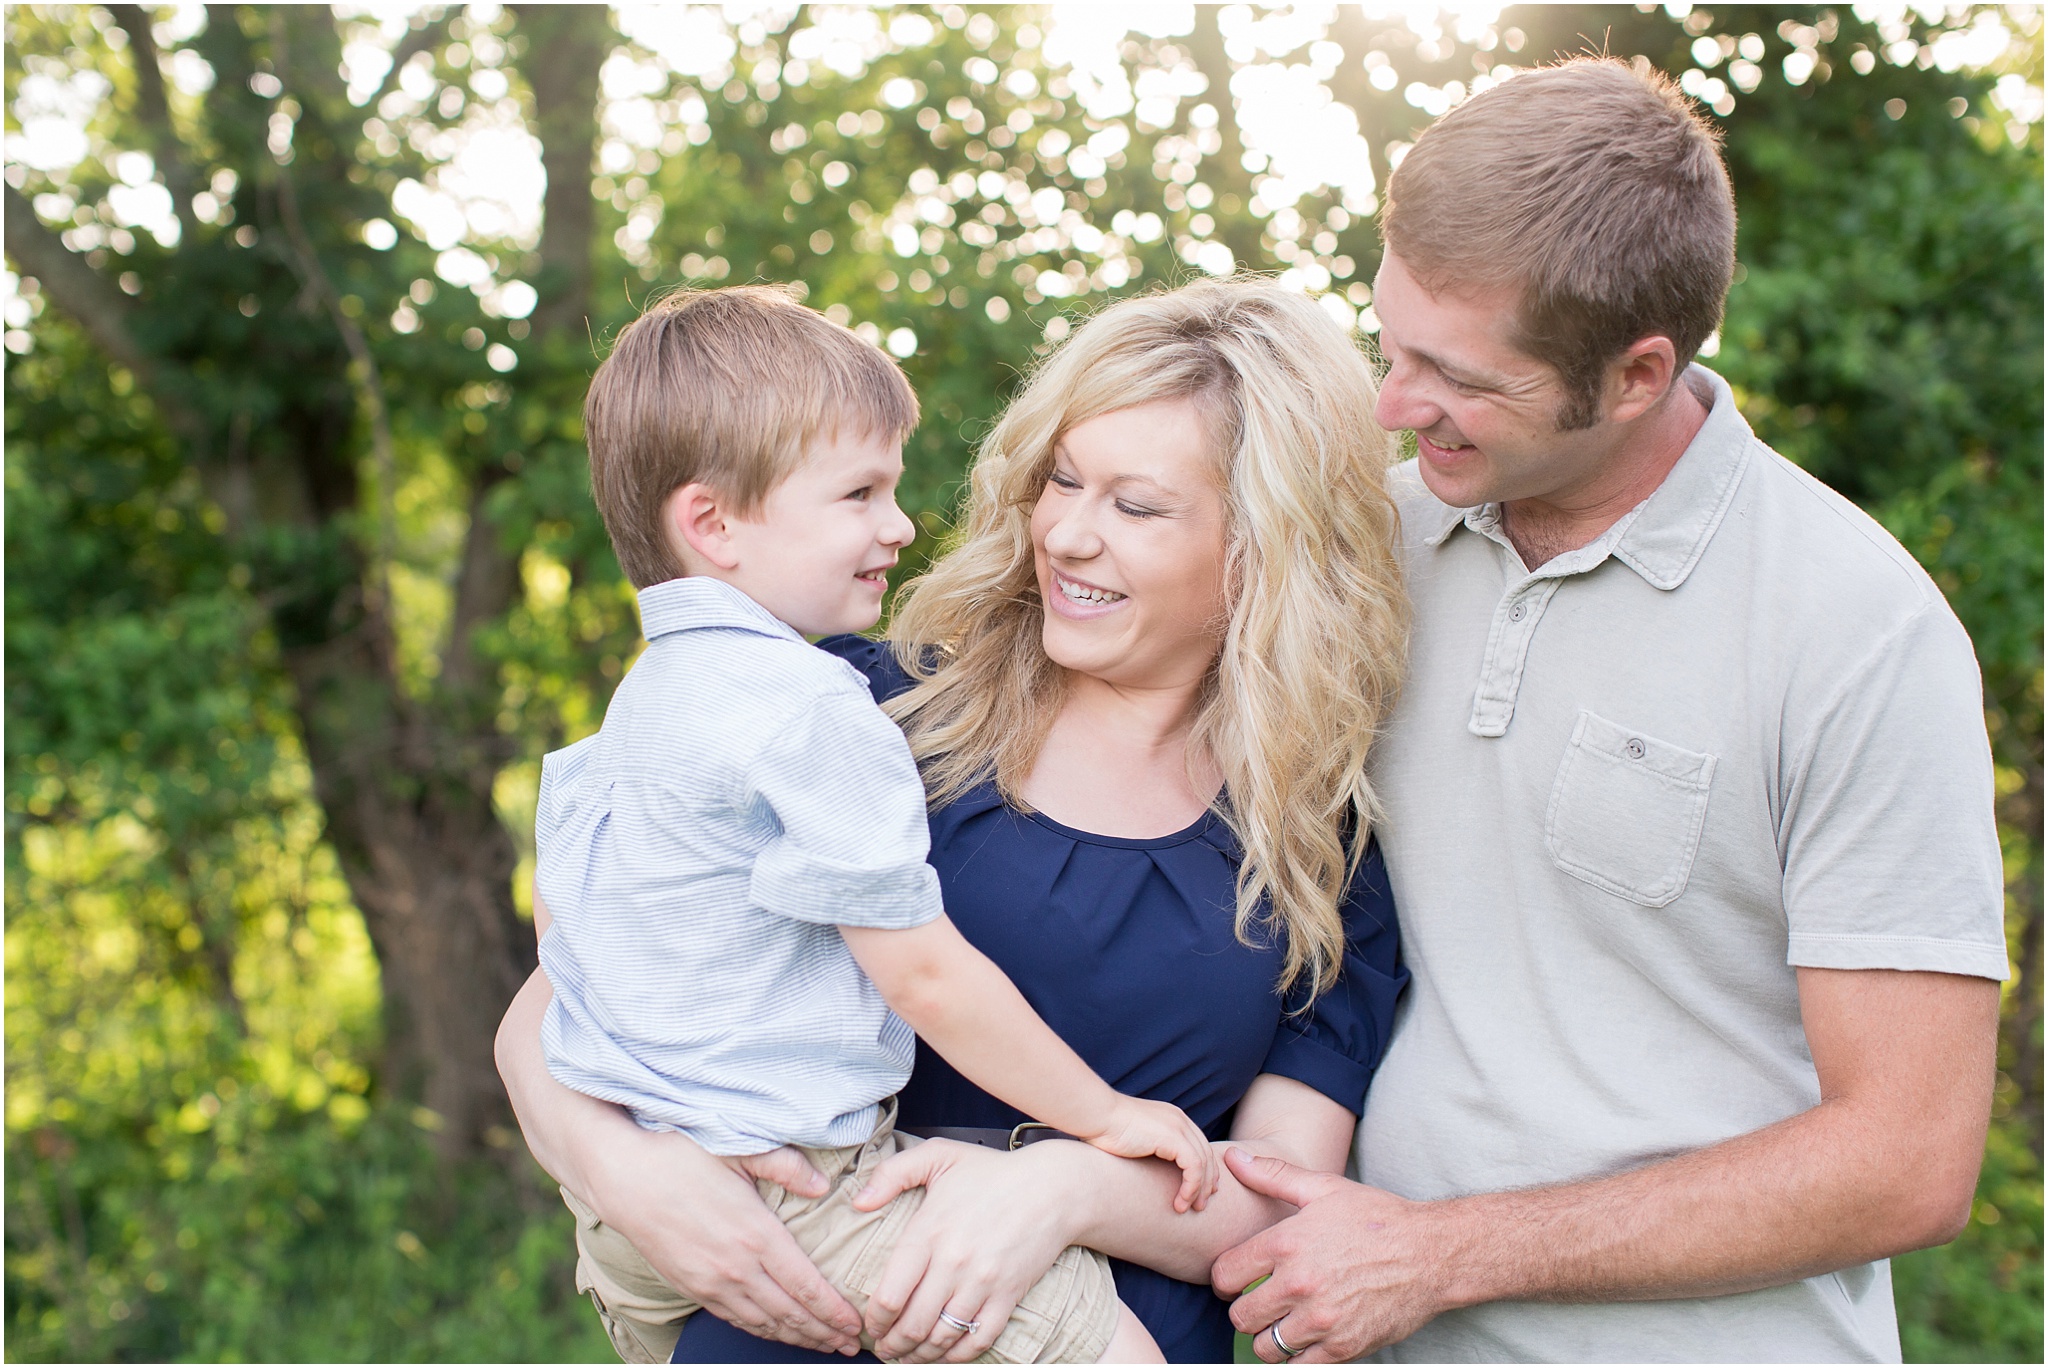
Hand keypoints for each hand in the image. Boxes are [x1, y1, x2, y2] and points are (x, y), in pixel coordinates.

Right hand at [598, 1133, 865, 1354]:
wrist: (624, 1178)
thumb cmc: (681, 1157)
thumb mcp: (738, 1150)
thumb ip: (784, 1165)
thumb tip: (821, 1185)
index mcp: (755, 1234)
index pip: (805, 1285)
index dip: (833, 1310)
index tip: (854, 1324)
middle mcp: (736, 1268)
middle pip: (790, 1313)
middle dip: (823, 1333)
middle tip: (850, 1346)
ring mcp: (712, 1283)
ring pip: (764, 1323)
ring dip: (796, 1339)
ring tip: (822, 1346)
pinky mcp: (692, 1288)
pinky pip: (736, 1320)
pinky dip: (763, 1332)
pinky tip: (777, 1334)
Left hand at [850, 1138, 1083, 1362]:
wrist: (1053, 1188)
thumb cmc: (994, 1172)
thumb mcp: (939, 1156)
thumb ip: (892, 1173)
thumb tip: (858, 1203)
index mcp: (930, 1232)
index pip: (890, 1294)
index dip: (874, 1320)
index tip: (870, 1325)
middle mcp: (953, 1263)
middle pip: (913, 1324)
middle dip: (893, 1344)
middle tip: (885, 1348)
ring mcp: (982, 1283)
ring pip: (942, 1337)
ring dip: (920, 1355)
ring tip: (908, 1356)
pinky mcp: (1007, 1296)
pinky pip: (978, 1339)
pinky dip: (958, 1356)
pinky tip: (946, 1355)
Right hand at [1086, 1096, 1219, 1212]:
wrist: (1096, 1115)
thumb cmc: (1103, 1129)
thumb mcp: (1133, 1139)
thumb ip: (1147, 1149)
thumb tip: (1146, 1167)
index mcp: (1171, 1118)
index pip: (1198, 1145)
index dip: (1204, 1170)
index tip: (1200, 1191)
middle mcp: (1179, 1119)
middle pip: (1206, 1154)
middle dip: (1207, 1182)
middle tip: (1202, 1205)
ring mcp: (1178, 1126)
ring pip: (1203, 1163)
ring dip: (1199, 1190)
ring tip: (1191, 1208)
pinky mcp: (1173, 1137)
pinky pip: (1194, 1167)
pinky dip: (1191, 1187)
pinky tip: (1180, 1202)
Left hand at [1211, 1147, 1458, 1362]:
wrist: (1432, 1254)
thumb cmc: (1377, 1217)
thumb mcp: (1324, 1187)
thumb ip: (1273, 1175)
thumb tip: (1233, 1158)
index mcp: (1287, 1244)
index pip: (1226, 1274)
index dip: (1225, 1278)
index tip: (1237, 1279)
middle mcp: (1299, 1285)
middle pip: (1240, 1317)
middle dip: (1244, 1310)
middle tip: (1259, 1301)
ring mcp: (1322, 1321)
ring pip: (1265, 1347)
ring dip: (1267, 1336)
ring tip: (1281, 1321)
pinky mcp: (1344, 1348)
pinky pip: (1299, 1366)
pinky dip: (1296, 1356)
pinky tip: (1305, 1337)